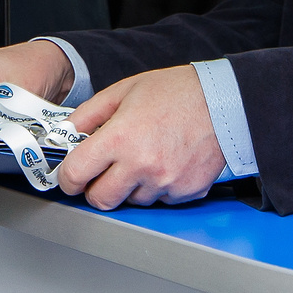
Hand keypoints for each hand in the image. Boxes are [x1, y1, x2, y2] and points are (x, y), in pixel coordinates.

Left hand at [56, 66, 224, 209]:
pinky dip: (157, 187)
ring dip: (130, 187)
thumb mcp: (124, 91)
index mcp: (120, 138)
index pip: (76, 174)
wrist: (225, 103)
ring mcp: (165, 182)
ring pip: (132, 201)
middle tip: (103, 173)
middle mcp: (141, 165)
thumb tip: (68, 132)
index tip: (71, 177)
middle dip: (96, 189)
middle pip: (101, 199)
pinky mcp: (185, 192)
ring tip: (144, 158)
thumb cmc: (177, 92)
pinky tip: (165, 162)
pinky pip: (160, 200)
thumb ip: (90, 114)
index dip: (68, 178)